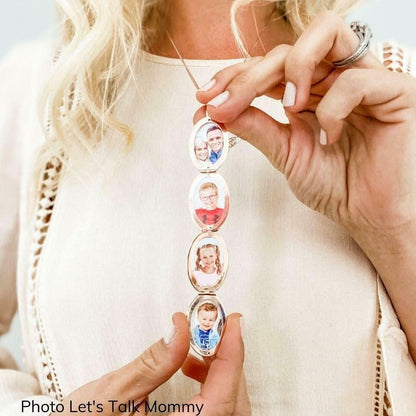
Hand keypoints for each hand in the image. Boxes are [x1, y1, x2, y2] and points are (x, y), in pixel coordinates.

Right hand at [53, 313, 248, 415]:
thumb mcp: (111, 395)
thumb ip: (151, 364)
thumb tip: (181, 329)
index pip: (223, 395)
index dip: (233, 354)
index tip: (233, 323)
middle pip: (232, 403)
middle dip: (228, 361)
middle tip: (216, 328)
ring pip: (225, 408)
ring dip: (219, 373)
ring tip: (196, 347)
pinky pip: (211, 411)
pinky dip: (209, 385)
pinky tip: (188, 367)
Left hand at [195, 11, 415, 243]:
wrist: (367, 214)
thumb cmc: (333, 185)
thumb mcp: (284, 154)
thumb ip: (255, 127)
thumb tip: (215, 110)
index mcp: (305, 92)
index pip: (265, 66)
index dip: (233, 76)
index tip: (205, 99)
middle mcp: (330, 79)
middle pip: (286, 49)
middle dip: (249, 76)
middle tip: (226, 105)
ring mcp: (362, 80)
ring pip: (326, 34)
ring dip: (294, 67)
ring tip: (287, 106)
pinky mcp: (393, 91)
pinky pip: (357, 79)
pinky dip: (333, 107)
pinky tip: (328, 136)